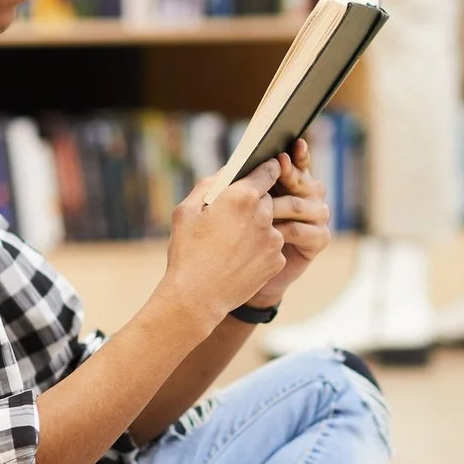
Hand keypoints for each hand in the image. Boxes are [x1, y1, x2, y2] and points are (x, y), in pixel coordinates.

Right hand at [158, 161, 286, 323]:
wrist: (197, 297)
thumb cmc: (187, 252)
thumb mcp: (186, 211)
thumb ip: (209, 185)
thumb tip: (226, 173)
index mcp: (241, 197)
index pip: (268, 170)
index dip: (269, 167)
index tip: (270, 166)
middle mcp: (264, 215)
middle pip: (268, 198)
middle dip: (255, 203)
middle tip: (234, 216)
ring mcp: (273, 240)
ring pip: (271, 224)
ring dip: (258, 227)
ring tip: (232, 243)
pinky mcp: (277, 260)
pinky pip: (272, 247)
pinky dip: (260, 249)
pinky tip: (239, 259)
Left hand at [249, 139, 331, 308]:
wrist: (245, 275)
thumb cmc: (233, 238)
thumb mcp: (228, 207)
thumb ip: (234, 185)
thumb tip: (232, 166)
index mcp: (288, 182)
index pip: (297, 161)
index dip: (297, 153)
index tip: (290, 144)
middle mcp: (307, 196)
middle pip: (304, 180)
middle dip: (290, 173)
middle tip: (280, 164)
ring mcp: (315, 218)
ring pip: (305, 204)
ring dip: (283, 204)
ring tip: (264, 207)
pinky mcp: (317, 241)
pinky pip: (306, 231)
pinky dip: (288, 230)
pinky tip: (272, 231)